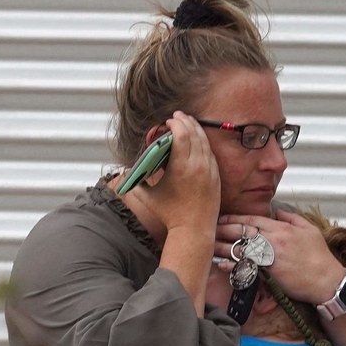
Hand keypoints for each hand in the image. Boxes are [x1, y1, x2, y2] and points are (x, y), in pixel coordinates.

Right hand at [120, 112, 218, 238]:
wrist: (193, 230)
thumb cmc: (169, 214)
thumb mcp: (147, 195)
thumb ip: (137, 180)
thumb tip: (129, 170)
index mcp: (181, 166)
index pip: (181, 135)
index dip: (175, 124)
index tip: (168, 122)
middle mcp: (197, 165)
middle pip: (194, 134)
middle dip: (185, 121)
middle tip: (178, 116)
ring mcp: (209, 170)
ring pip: (204, 142)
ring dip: (196, 129)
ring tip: (188, 122)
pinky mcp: (216, 177)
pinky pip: (210, 153)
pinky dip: (203, 143)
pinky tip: (198, 140)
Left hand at [219, 207, 345, 306]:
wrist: (326, 280)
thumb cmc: (319, 257)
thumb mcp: (310, 230)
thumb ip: (292, 218)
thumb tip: (278, 211)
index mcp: (282, 228)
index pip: (253, 220)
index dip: (235, 218)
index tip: (223, 218)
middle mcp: (274, 240)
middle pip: (243, 232)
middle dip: (224, 229)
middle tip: (210, 228)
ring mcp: (270, 257)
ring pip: (241, 248)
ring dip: (223, 246)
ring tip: (209, 245)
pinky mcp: (270, 273)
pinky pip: (247, 267)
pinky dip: (234, 265)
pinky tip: (222, 263)